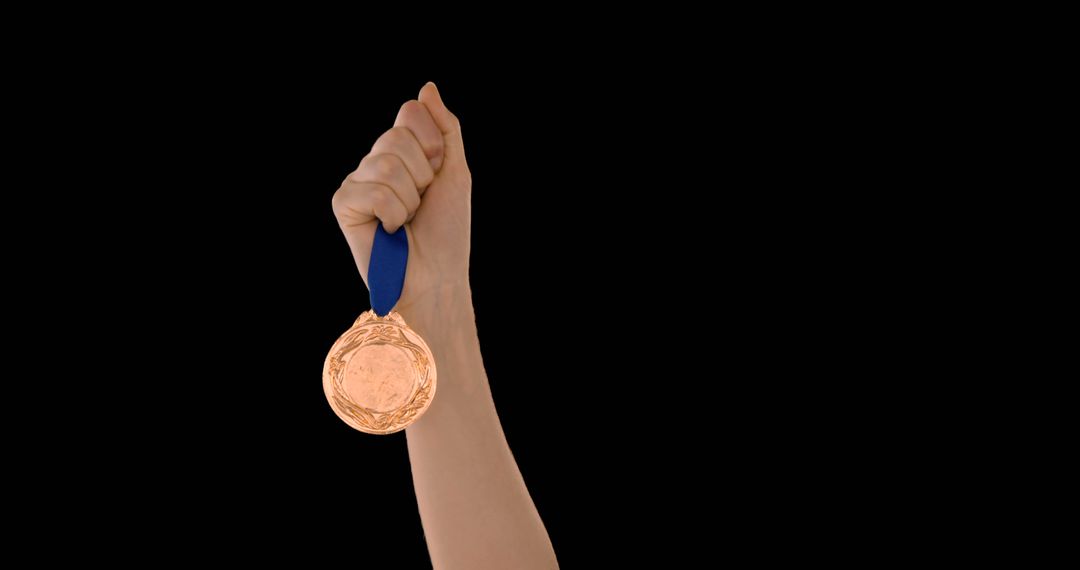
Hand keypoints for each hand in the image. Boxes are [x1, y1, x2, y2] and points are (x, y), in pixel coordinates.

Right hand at [332, 82, 471, 323]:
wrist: (437, 276)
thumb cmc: (446, 230)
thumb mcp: (455, 172)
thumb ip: (445, 128)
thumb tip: (426, 87)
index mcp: (401, 150)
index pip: (410, 113)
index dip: (433, 146)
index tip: (437, 175)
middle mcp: (374, 161)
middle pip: (397, 137)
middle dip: (422, 175)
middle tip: (420, 203)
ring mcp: (356, 181)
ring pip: (386, 164)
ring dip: (409, 199)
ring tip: (406, 220)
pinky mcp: (342, 204)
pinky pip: (373, 189)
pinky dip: (392, 213)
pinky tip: (390, 230)